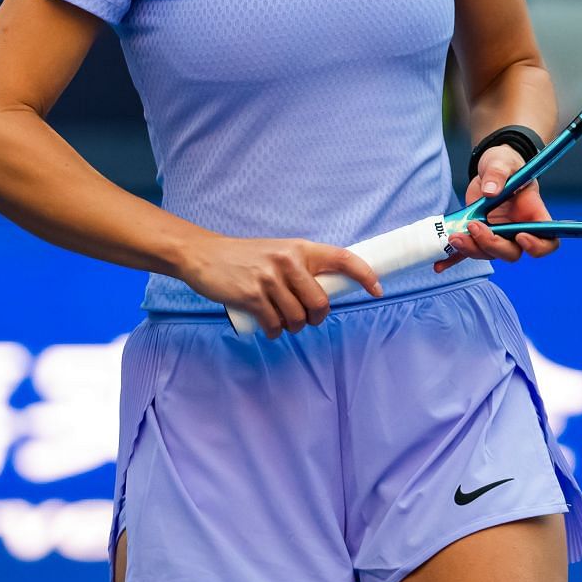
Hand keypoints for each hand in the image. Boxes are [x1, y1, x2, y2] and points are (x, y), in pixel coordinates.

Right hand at [178, 235, 383, 338]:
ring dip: (292, 327)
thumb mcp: (278, 252)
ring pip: (298, 318)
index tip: (378, 289)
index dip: (364, 274)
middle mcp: (288, 261)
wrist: (204, 255)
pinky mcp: (252, 296)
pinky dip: (274, 332)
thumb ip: (301, 268)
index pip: (343, 258)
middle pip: (321, 303)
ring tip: (281, 320)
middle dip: (317, 318)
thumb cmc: (246, 258)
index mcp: (300, 248)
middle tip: (307, 319)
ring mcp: (269, 279)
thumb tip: (326, 293)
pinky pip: (275, 326)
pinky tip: (268, 327)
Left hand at [435, 144, 557, 272]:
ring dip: (471, 249)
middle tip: (474, 227)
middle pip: (512, 252)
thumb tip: (490, 191)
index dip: (537, 246)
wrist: (490, 168)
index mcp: (533, 215)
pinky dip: (453, 258)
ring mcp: (497, 235)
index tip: (520, 236)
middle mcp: (517, 230)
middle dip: (492, 245)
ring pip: (488, 253)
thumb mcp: (502, 162)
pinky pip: (467, 252)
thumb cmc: (505, 164)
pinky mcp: (477, 235)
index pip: (547, 241)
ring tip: (453, 237)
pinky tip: (440, 264)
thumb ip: (498, 174)